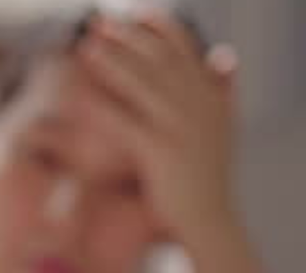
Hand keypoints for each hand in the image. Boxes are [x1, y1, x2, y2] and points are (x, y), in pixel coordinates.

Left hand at [78, 13, 240, 239]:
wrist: (210, 218)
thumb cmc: (209, 173)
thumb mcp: (224, 126)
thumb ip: (223, 88)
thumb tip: (224, 53)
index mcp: (212, 94)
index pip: (186, 47)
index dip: (159, 25)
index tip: (135, 11)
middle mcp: (199, 105)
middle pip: (158, 58)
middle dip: (126, 36)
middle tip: (98, 21)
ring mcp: (181, 127)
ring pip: (141, 84)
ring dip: (112, 61)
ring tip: (86, 46)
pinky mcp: (161, 151)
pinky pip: (125, 120)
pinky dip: (102, 104)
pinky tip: (81, 94)